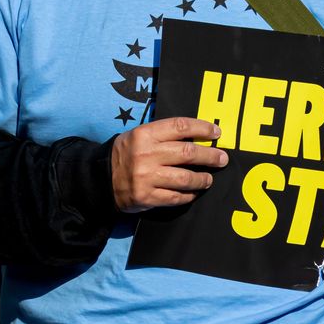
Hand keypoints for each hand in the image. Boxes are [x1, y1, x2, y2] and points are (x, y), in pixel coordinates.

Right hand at [109, 116, 227, 212]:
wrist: (100, 178)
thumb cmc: (126, 153)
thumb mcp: (140, 135)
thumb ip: (165, 135)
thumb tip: (198, 136)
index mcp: (145, 135)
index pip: (180, 127)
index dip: (202, 129)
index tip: (216, 133)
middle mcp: (146, 155)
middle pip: (188, 153)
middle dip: (210, 156)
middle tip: (222, 159)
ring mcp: (146, 178)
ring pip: (185, 178)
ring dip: (202, 179)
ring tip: (208, 178)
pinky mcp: (147, 197)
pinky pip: (176, 197)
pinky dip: (189, 195)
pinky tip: (194, 192)